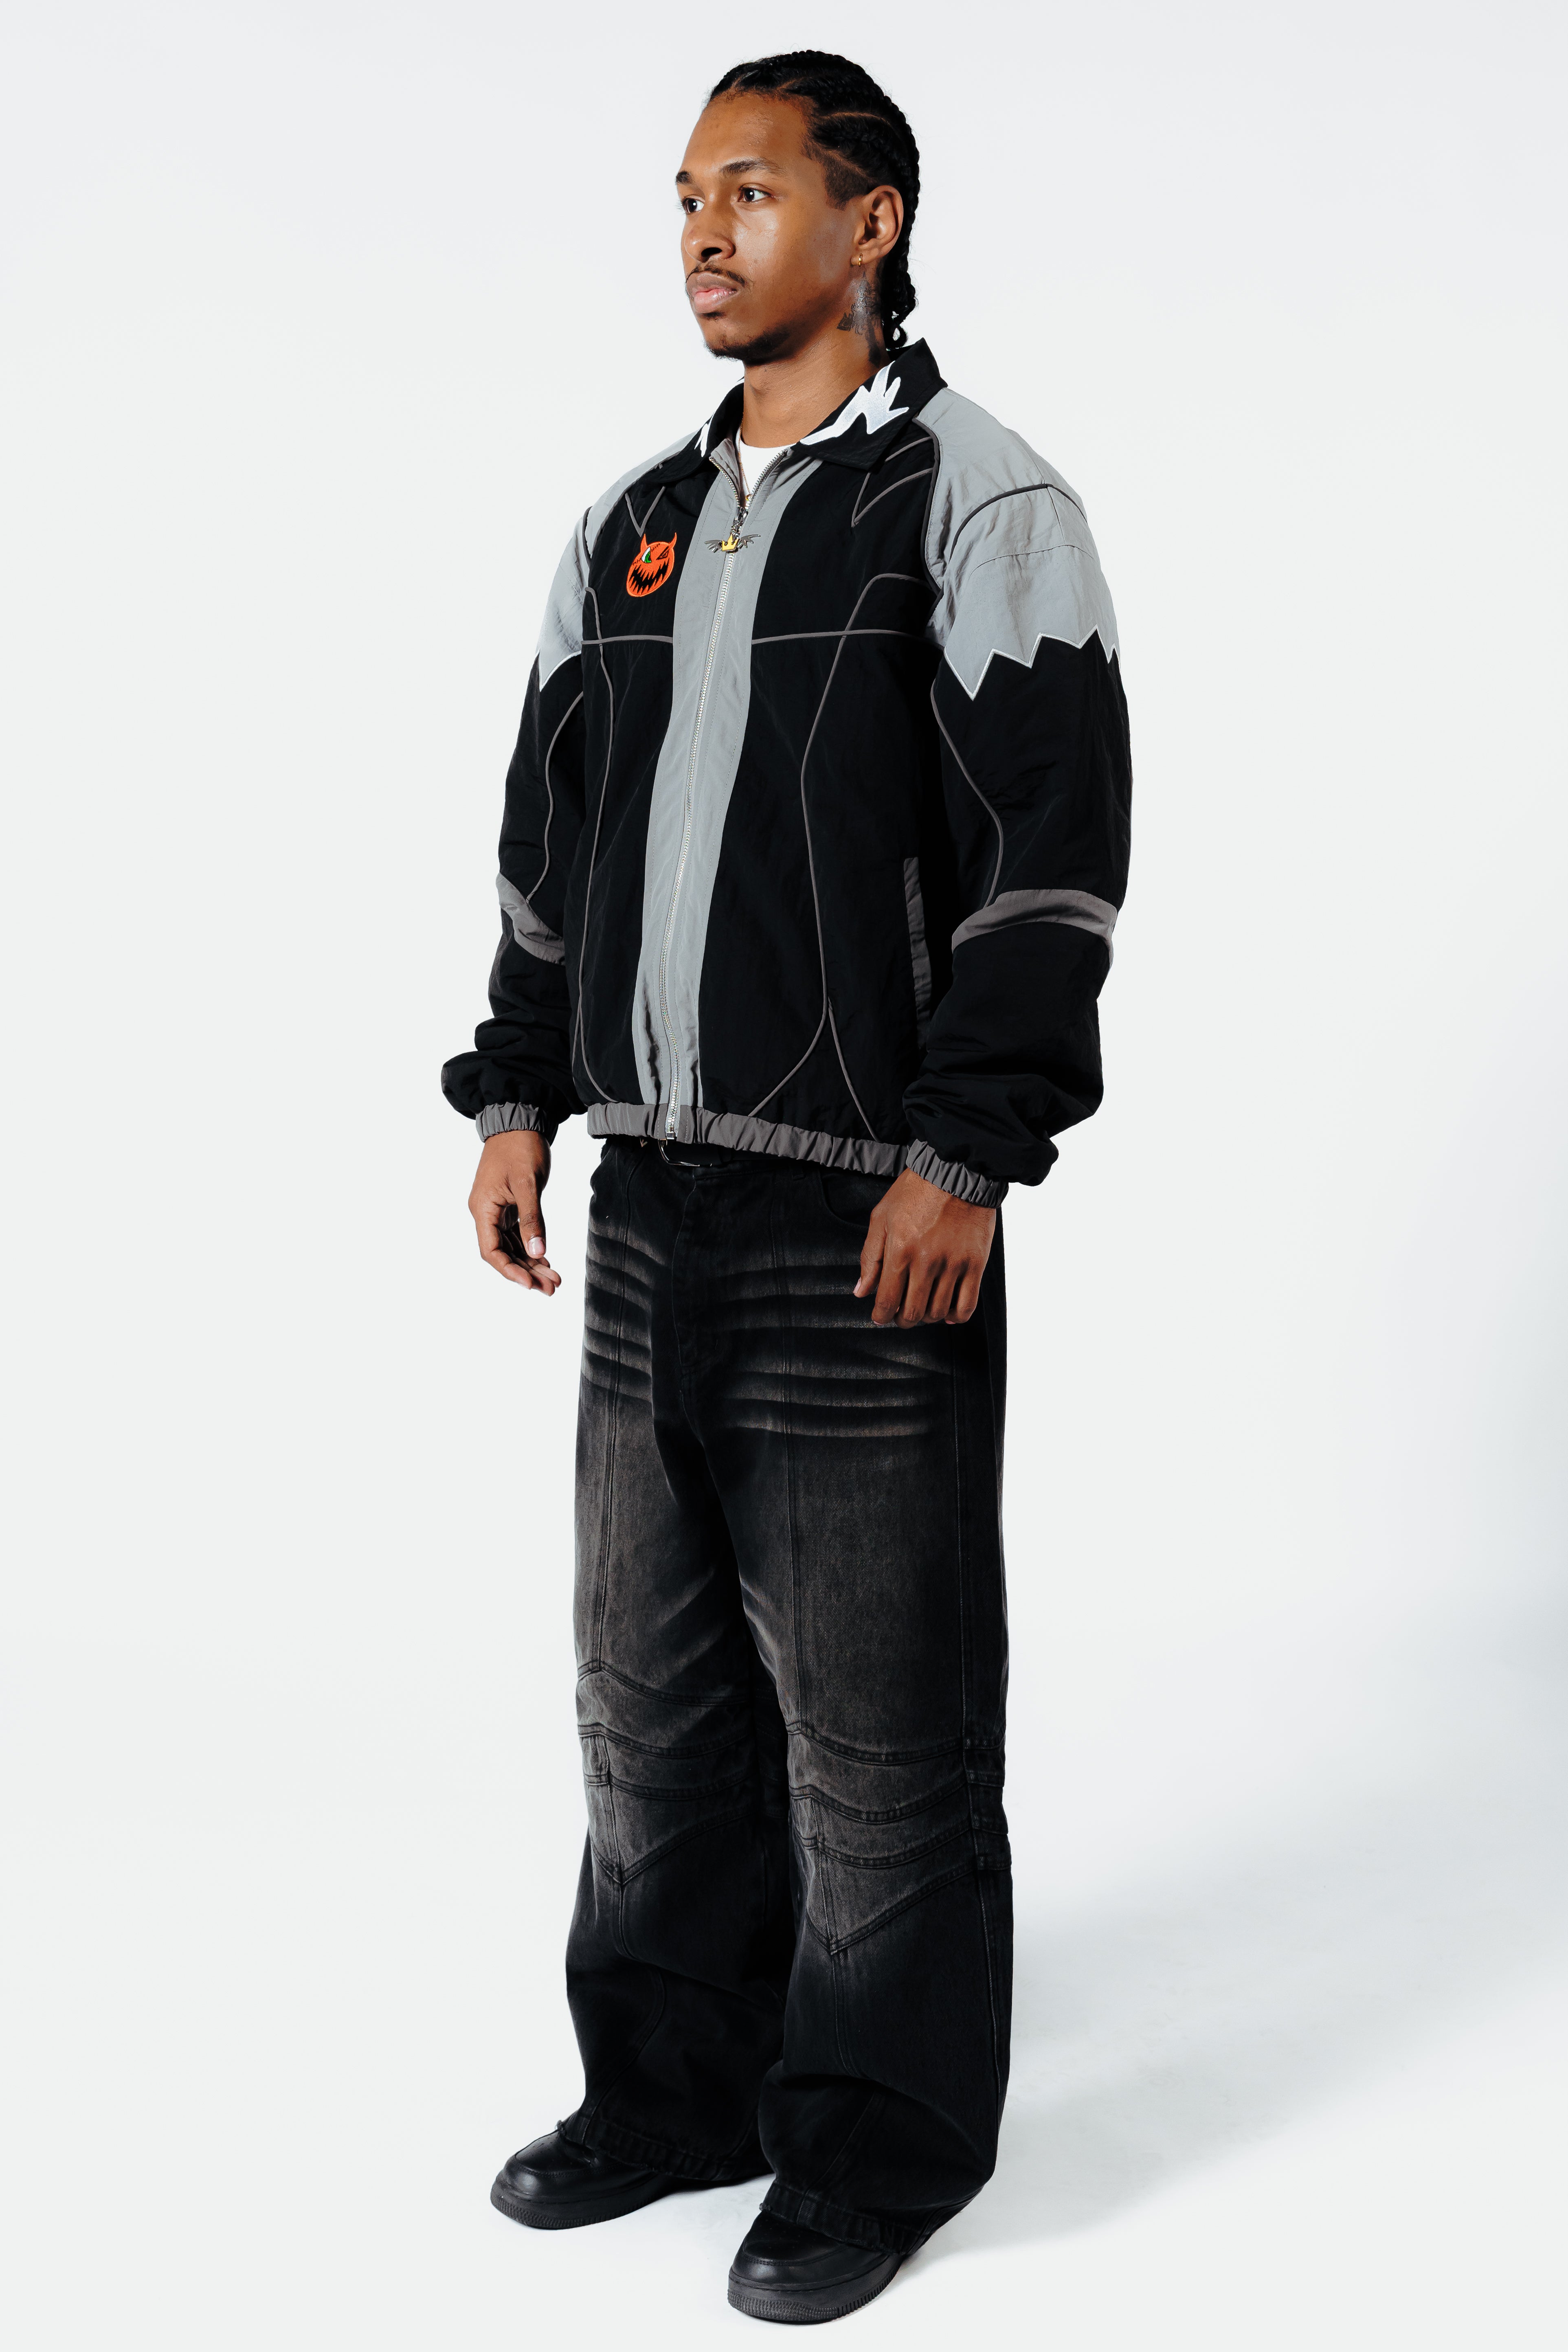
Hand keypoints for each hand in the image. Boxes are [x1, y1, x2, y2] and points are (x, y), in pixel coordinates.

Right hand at [468, 1130, 560, 1292]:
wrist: (520, 1121)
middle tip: (552, 1288)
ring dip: (531, 1263)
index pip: (491, 1250)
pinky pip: (517, 1235)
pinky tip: (547, 1261)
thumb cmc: (521, 1147)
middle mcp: (486, 1213)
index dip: (510, 1271)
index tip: (530, 1285)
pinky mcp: (509, 1206)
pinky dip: (531, 1248)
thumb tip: (538, 1252)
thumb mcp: (528, 1183)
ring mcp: (497, 1211)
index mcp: (483, 1208)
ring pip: (512, 1246)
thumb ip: (532, 1219)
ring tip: (554, 1280)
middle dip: (526, 1272)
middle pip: (503, 1253)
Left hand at [853, 1169, 995, 1326]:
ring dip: (928, 1318)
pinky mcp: (975, 1263)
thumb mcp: (881, 1218)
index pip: (887, 1301)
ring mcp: (953, 1264)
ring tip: (923, 1310)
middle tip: (900, 1316)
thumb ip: (870, 1257)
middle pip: (913, 1312)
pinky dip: (956, 1315)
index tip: (880, 1318)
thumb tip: (861, 1291)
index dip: (881, 1316)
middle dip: (902, 1320)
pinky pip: (967, 1303)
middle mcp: (926, 1262)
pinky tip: (948, 1312)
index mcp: (900, 1251)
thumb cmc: (916, 1191)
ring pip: (939, 1311)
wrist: (955, 1171)